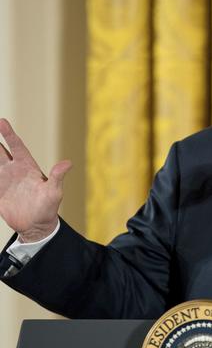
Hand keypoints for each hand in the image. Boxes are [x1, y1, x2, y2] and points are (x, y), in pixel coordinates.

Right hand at [0, 119, 71, 241]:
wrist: (36, 226)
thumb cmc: (48, 208)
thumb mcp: (54, 192)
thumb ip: (57, 177)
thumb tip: (68, 163)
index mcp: (28, 167)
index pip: (17, 147)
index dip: (9, 135)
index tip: (2, 121)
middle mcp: (14, 170)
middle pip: (0, 151)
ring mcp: (4, 180)